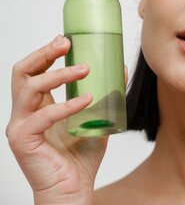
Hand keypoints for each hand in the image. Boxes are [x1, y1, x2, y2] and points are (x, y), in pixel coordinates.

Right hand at [5, 34, 127, 203]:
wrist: (74, 189)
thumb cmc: (81, 157)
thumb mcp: (98, 117)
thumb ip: (106, 94)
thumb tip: (121, 68)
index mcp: (37, 106)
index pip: (33, 71)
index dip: (46, 52)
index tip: (66, 39)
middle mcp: (24, 112)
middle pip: (23, 72)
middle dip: (44, 53)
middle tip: (67, 43)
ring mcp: (19, 126)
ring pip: (29, 88)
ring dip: (58, 74)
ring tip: (84, 68)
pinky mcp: (22, 140)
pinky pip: (42, 117)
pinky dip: (66, 105)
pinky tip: (87, 99)